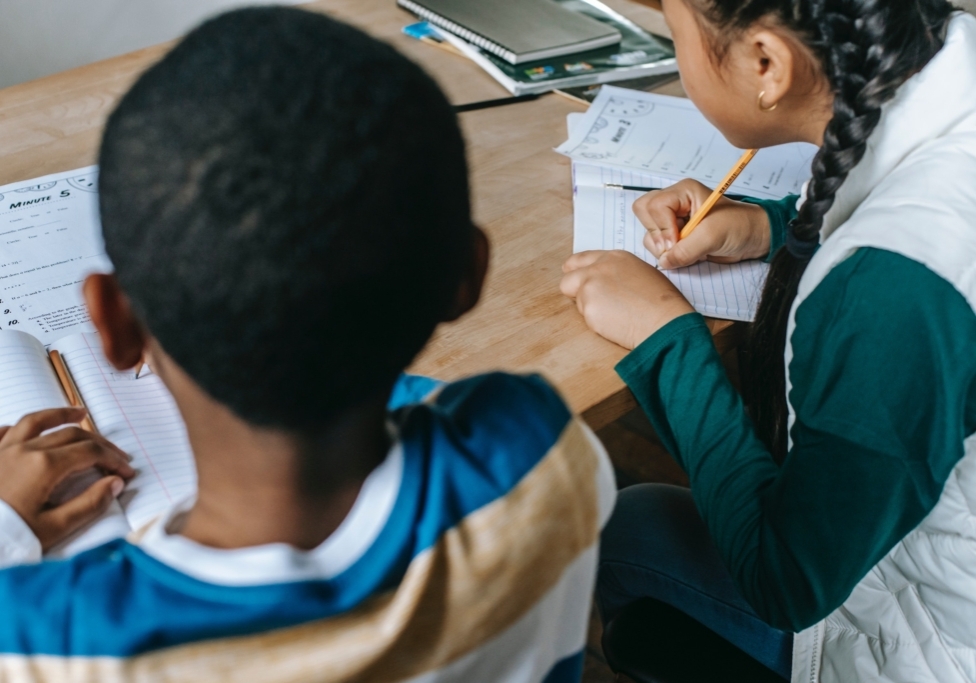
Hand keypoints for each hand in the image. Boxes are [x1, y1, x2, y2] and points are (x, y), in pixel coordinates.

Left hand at [0, 408, 134, 550]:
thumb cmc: (7, 538)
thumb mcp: (54, 528)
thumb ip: (89, 504)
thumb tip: (113, 484)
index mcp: (45, 466)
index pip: (90, 453)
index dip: (113, 461)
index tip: (125, 473)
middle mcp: (25, 450)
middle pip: (71, 435)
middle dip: (98, 443)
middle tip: (115, 455)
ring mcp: (2, 450)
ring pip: (36, 422)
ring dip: (60, 415)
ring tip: (77, 413)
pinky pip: (1, 432)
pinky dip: (17, 427)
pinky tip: (23, 427)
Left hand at [561, 250, 693, 348]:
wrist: (664, 320)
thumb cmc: (661, 302)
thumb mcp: (640, 273)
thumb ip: (617, 273)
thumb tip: (605, 283)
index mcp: (614, 258)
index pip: (581, 260)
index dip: (574, 270)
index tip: (571, 276)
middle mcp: (598, 268)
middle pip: (568, 280)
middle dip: (574, 292)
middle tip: (590, 303)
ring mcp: (591, 287)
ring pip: (577, 301)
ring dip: (590, 309)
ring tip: (617, 314)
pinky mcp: (589, 308)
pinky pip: (585, 318)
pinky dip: (597, 322)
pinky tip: (616, 323)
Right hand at [632, 179, 769, 268]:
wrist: (752, 238)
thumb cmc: (739, 226)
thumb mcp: (713, 236)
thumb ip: (686, 250)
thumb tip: (664, 261)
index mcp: (683, 192)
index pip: (654, 205)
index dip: (662, 227)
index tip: (677, 241)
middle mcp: (674, 203)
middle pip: (643, 212)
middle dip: (656, 233)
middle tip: (676, 245)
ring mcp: (672, 220)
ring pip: (648, 232)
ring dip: (663, 247)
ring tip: (688, 250)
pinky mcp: (674, 236)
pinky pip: (656, 245)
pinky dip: (668, 254)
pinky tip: (688, 253)